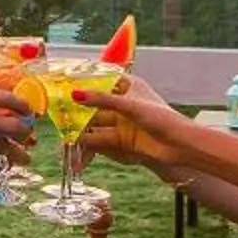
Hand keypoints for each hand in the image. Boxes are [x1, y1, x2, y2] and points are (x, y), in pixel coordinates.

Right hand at [69, 74, 187, 171]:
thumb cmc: (162, 118)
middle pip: (93, 107)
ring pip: (94, 127)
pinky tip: (78, 158)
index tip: (61, 87)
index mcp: (128, 86)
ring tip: (64, 145)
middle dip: (76, 115)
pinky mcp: (122, 141)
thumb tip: (75, 95)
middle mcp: (123, 103)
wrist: (181, 147)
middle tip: (57, 121)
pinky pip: (100, 143)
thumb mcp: (129, 105)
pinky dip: (89, 151)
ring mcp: (122, 123)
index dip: (81, 83)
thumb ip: (101, 100)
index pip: (100, 80)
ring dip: (80, 135)